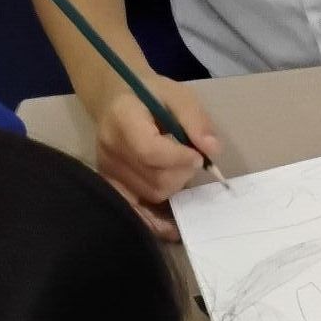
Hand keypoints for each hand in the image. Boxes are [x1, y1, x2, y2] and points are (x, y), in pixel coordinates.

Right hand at [94, 77, 219, 241]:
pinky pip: (136, 210)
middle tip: (190, 158)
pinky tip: (172, 225)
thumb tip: (213, 150)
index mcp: (123, 118)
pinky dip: (156, 218)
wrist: (117, 100)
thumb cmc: (150, 96)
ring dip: (175, 187)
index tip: (197, 155)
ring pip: (153, 195)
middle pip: (156, 179)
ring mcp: (108, 170)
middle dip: (183, 173)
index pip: (150, 151)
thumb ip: (196, 119)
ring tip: (176, 168)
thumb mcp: (177, 95)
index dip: (180, 159)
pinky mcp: (111, 185)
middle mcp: (110, 147)